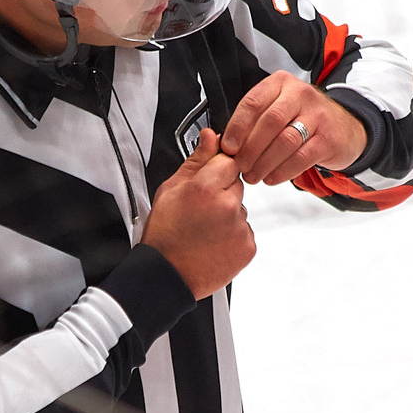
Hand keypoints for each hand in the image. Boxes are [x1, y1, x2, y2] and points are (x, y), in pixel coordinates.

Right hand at [141, 127, 254, 299]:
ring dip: (228, 215)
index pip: (228, 161)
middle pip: (237, 185)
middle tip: (200, 211)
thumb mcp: (171, 190)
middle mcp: (227, 206)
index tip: (207, 182)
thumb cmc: (164, 236)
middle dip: (222, 193)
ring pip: (241, 209)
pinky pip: (245, 231)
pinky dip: (233, 235)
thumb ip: (196, 160)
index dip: (216, 171)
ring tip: (205, 230)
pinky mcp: (248, 247)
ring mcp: (240, 228)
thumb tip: (211, 136)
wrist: (167, 276)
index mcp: (206, 188)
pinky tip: (213, 242)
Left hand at [219, 71, 367, 185]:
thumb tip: (225, 142)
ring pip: (285, 140)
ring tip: (253, 175)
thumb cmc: (303, 118)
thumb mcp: (279, 108)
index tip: (227, 146)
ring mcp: (317, 116)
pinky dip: (283, 171)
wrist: (345, 127)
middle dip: (250, 148)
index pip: (253, 102)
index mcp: (280, 83)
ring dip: (264, 162)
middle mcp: (300, 94)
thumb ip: (255, 120)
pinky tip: (272, 177)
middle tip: (239, 165)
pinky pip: (302, 157)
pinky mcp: (328, 138)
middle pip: (269, 121)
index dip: (237, 127)